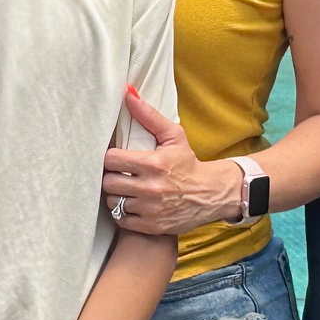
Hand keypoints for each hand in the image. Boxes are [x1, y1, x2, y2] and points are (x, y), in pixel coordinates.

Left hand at [103, 86, 242, 235]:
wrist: (211, 194)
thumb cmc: (188, 162)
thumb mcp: (173, 136)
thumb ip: (148, 115)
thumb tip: (127, 92)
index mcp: (153, 163)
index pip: (111, 160)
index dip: (111, 159)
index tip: (116, 159)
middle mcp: (151, 188)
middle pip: (108, 182)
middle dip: (111, 177)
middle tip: (119, 174)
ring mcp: (151, 209)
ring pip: (113, 202)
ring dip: (116, 196)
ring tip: (124, 189)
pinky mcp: (153, 226)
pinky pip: (122, 220)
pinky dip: (123, 213)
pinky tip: (131, 204)